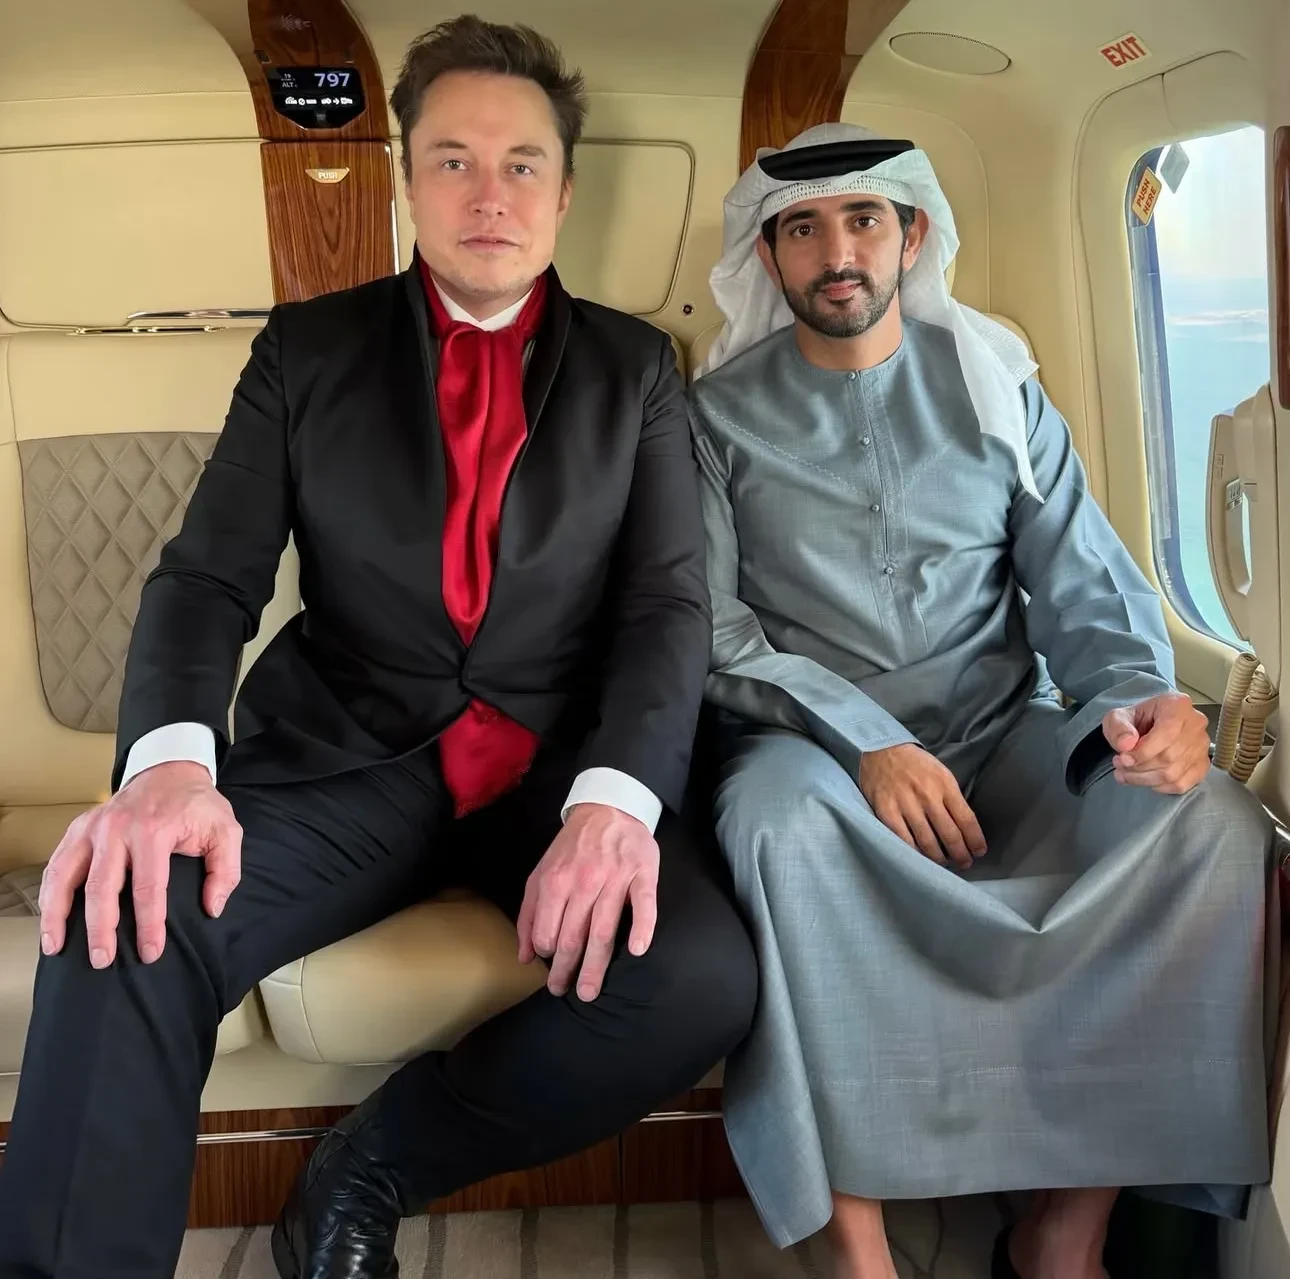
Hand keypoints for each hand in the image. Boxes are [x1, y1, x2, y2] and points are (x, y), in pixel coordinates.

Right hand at [39, 761, 241, 968]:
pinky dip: (49, 893)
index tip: (149, 952)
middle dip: (100, 928)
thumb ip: (225, 870)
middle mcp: (117, 829)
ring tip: (56, 947)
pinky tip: (49, 918)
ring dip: (58, 914)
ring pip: (66, 875)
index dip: (148, 925)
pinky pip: (57, 864)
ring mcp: (93, 827)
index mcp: (154, 830)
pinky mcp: (78, 828)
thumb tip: (212, 908)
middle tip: (102, 960)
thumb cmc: (197, 805)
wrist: (170, 770)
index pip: (148, 888)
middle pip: (101, 887)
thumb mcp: (225, 830)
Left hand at [516, 803, 658, 1001]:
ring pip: (603, 929)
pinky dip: (641, 927)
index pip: (547, 931)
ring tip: (589, 991)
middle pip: (573, 936)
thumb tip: (524, 957)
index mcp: (555, 882)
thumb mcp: (540, 873)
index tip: (551, 969)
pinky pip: (643, 904)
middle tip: (565, 993)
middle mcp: (583, 882)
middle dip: (567, 970)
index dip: (547, 955)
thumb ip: (529, 914)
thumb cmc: (571, 848)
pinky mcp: (643, 874)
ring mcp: (615, 878)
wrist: (608, 809)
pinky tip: (637, 949)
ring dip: (596, 965)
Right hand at [859, 743, 986, 869]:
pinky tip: (920, 857)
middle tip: (964, 863)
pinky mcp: (886, 811)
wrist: (881, 751)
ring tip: (944, 862)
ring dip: (939, 858)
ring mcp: (905, 804)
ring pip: (928, 842)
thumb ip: (951, 797)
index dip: (975, 840)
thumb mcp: (940, 773)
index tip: (979, 851)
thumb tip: (964, 828)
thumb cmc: (915, 765)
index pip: (967, 819)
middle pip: (950, 835)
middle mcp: (927, 795)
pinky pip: (904, 841)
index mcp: (944, 784)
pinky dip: (914, 853)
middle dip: (961, 855)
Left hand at [1103, 693, 1209, 793]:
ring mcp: (1202, 746)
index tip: (1123, 759)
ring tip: (1126, 774)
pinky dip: (1160, 787)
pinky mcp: (1202, 765)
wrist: (1147, 726)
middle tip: (1120, 765)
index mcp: (1178, 706)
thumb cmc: (1135, 719)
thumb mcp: (1118, 717)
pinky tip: (1145, 780)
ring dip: (1145, 779)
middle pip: (1169, 757)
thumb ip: (1118, 728)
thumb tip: (1126, 745)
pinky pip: (1182, 784)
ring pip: (1174, 773)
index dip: (1143, 752)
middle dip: (1139, 767)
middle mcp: (1196, 724)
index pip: (1166, 734)